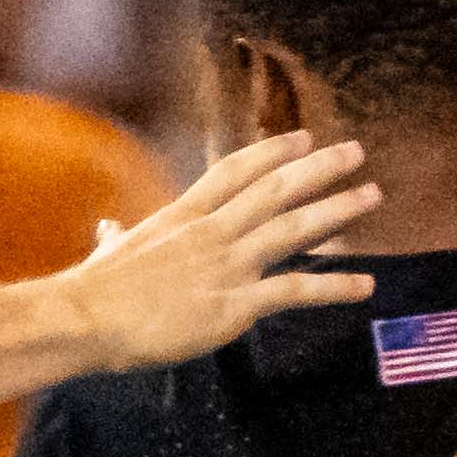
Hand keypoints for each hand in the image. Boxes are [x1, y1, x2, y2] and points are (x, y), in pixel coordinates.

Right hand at [59, 132, 378, 371]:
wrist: (86, 318)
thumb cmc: (92, 290)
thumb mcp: (109, 253)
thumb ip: (117, 239)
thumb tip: (109, 231)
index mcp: (182, 216)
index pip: (235, 171)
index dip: (273, 151)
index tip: (303, 138)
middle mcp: (212, 232)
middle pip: (275, 189)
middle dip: (319, 168)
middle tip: (355, 152)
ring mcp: (227, 266)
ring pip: (294, 228)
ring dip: (337, 210)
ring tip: (371, 196)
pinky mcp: (235, 304)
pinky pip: (295, 291)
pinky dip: (334, 287)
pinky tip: (365, 286)